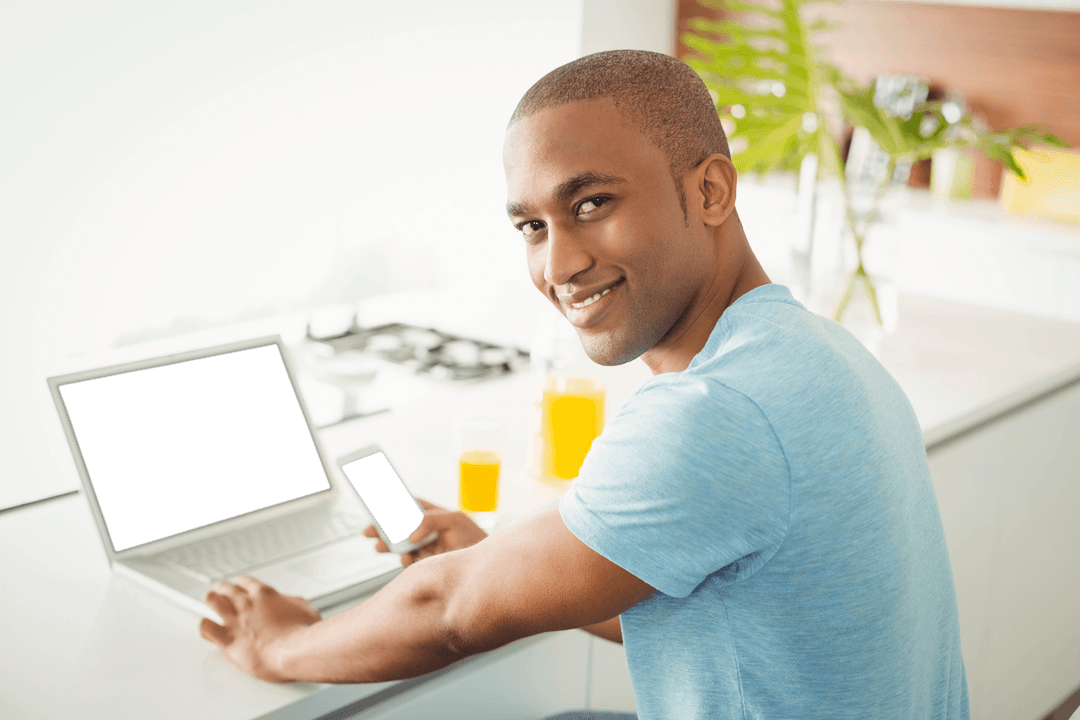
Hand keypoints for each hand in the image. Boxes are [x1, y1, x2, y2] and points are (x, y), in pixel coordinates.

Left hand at [199, 575, 320, 682]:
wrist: (294, 652)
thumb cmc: (303, 634)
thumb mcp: (307, 610)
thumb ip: (294, 603)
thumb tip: (291, 603)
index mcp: (265, 595)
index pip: (244, 581)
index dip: (239, 585)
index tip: (239, 589)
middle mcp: (247, 604)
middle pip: (225, 588)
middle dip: (221, 591)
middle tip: (220, 594)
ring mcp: (235, 621)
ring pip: (212, 601)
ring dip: (210, 602)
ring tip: (209, 605)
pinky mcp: (227, 640)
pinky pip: (206, 627)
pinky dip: (204, 627)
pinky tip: (207, 630)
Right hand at [363, 499, 487, 566]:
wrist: (485, 566)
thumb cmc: (473, 537)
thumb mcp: (454, 520)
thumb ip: (431, 521)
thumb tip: (411, 535)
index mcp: (431, 515)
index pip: (408, 506)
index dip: (391, 503)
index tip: (374, 502)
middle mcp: (425, 531)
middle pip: (397, 527)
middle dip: (380, 528)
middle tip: (367, 531)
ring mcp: (424, 548)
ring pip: (399, 546)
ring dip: (386, 546)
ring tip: (378, 546)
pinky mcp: (425, 564)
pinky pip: (408, 562)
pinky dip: (404, 560)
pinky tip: (404, 558)